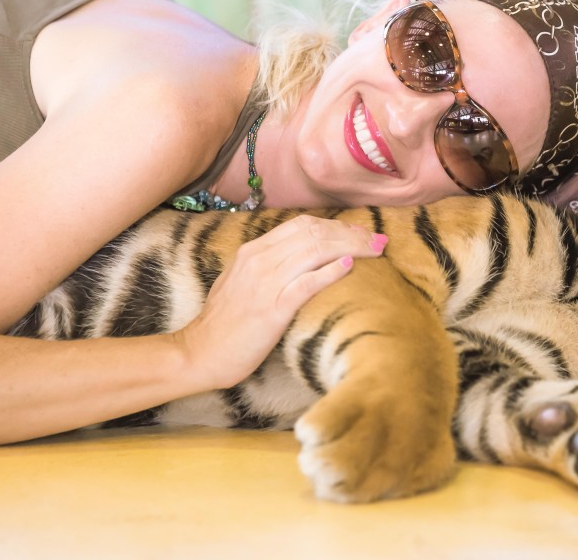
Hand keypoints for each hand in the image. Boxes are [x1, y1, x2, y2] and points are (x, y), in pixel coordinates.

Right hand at [172, 215, 387, 389]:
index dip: (336, 226)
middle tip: (377, 240)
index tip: (360, 233)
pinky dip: (329, 272)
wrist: (200, 353)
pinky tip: (349, 267)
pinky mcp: (271, 310)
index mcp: (253, 251)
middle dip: (350, 234)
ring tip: (374, 250)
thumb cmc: (226, 323)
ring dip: (350, 248)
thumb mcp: (244, 282)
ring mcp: (265, 284)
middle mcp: (259, 260)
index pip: (302, 225)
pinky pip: (306, 284)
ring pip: (314, 252)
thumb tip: (304, 258)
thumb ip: (270, 265)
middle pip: (314, 234)